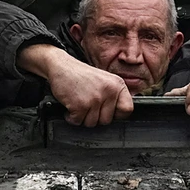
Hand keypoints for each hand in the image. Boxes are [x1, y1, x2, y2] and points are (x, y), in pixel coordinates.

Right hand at [18, 43, 132, 126]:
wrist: (61, 66)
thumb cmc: (81, 75)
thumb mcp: (104, 80)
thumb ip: (113, 95)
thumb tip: (120, 115)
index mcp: (117, 85)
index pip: (127, 109)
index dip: (116, 114)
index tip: (107, 111)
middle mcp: (109, 91)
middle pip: (107, 120)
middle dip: (95, 116)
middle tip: (87, 105)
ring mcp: (95, 99)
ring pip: (92, 123)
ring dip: (82, 117)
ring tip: (79, 103)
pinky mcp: (81, 105)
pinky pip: (78, 121)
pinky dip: (71, 117)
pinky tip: (71, 105)